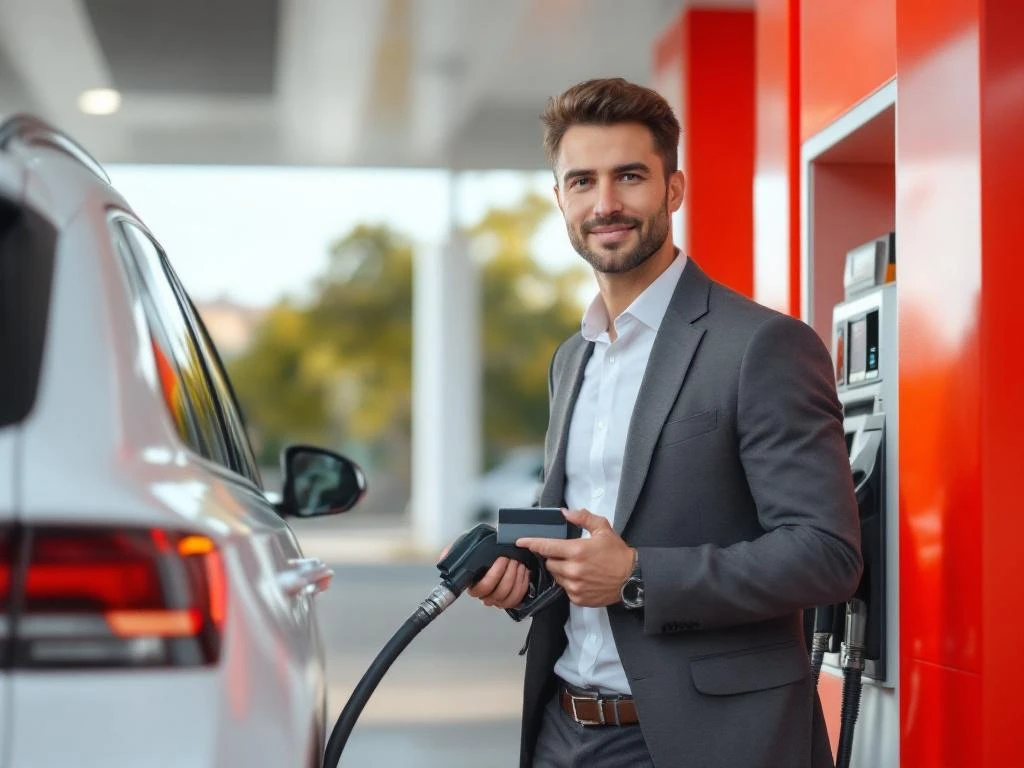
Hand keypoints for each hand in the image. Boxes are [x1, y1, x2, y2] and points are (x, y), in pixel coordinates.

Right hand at [437, 543, 530, 608]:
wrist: (500, 552)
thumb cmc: (483, 551)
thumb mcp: (466, 546)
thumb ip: (453, 550)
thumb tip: (444, 557)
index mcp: (474, 585)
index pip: (481, 589)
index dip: (493, 576)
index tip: (500, 559)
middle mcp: (486, 595)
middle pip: (498, 593)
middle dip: (507, 573)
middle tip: (511, 558)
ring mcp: (499, 599)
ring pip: (509, 595)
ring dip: (516, 577)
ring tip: (518, 561)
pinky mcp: (512, 598)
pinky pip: (519, 597)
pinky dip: (523, 583)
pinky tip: (523, 570)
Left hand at [517, 508, 634, 606]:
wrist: (632, 578)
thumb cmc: (617, 553)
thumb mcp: (603, 529)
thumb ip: (583, 518)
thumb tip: (565, 513)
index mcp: (577, 550)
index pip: (546, 547)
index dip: (531, 543)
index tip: (520, 542)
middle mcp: (573, 570)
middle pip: (549, 562)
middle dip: (554, 557)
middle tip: (569, 554)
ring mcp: (574, 586)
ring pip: (556, 576)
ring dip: (561, 570)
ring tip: (578, 566)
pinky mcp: (578, 599)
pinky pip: (564, 589)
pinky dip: (569, 583)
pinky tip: (583, 578)